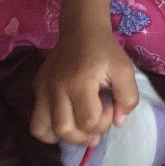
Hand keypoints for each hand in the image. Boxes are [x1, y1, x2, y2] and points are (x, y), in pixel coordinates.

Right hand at [30, 23, 137, 146]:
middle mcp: (57, 87)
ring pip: (42, 130)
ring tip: (79, 128)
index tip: (109, 105)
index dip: (103, 121)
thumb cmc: (105, 50)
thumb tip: (118, 122)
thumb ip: (128, 97)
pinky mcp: (37, 87)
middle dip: (85, 134)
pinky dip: (49, 129)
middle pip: (65, 129)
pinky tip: (65, 121)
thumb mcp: (125, 69)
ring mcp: (43, 88)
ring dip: (64, 137)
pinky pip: (36, 120)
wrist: (82, 29)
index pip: (88, 120)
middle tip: (96, 120)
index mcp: (80, 80)